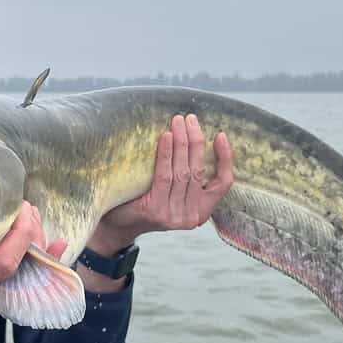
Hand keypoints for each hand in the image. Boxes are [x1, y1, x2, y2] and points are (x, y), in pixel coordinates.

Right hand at [0, 201, 67, 320]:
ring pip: (22, 278)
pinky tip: (56, 246)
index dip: (18, 238)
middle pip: (17, 272)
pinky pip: (19, 280)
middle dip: (30, 239)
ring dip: (34, 248)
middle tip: (29, 208)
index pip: (0, 266)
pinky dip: (35, 260)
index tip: (21, 209)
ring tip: (35, 217)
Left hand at [90, 114, 233, 253]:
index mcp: (201, 211)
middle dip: (196, 141)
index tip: (220, 135)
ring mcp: (174, 215)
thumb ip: (187, 174)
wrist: (118, 223)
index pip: (223, 184)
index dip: (225, 158)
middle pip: (199, 171)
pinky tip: (166, 137)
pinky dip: (167, 154)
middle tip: (190, 119)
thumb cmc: (147, 200)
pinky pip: (164, 176)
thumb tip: (195, 136)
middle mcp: (191, 216)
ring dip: (182, 143)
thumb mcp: (173, 191)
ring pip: (183, 172)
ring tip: (178, 122)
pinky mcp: (156, 211)